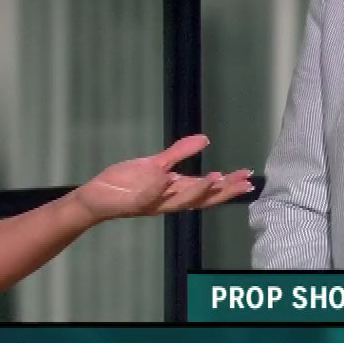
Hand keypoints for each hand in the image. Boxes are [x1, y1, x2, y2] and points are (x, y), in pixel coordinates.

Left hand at [72, 135, 252, 223]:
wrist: (95, 197)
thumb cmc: (125, 183)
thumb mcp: (155, 164)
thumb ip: (179, 153)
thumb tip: (205, 139)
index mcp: (174, 191)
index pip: (206, 190)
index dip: (227, 186)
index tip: (248, 178)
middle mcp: (167, 200)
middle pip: (200, 199)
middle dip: (222, 192)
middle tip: (244, 184)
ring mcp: (151, 203)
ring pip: (179, 200)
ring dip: (197, 190)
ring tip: (215, 177)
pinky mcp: (132, 202)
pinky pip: (147, 196)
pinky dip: (157, 188)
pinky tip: (167, 177)